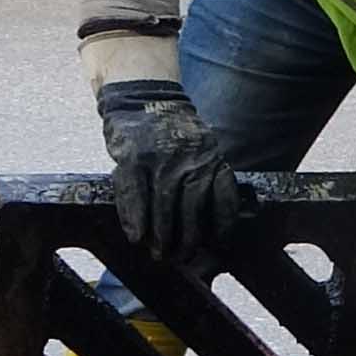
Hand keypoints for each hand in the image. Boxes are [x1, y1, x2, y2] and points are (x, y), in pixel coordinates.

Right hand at [95, 79, 246, 266]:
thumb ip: (209, 174)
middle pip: (192, 208)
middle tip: (182, 257)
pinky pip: (134, 194)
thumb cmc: (174, 132)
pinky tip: (136, 236)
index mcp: (210, 157)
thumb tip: (215, 219)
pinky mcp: (132, 158)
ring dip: (162, 236)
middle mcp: (189, 158)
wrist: (144, 97)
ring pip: (164, 205)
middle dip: (188, 239)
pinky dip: (135, 218)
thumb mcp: (203, 146)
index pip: (223, 197)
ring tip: (159, 254)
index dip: (221, 225)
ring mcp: (160, 158)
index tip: (218, 245)